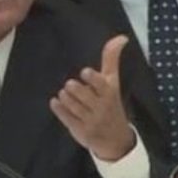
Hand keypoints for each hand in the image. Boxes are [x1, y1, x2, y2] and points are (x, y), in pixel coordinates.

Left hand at [50, 35, 135, 160]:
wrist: (116, 140)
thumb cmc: (111, 103)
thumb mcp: (113, 82)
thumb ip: (112, 59)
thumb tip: (121, 37)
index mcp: (109, 92)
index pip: (100, 84)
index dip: (91, 78)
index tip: (84, 73)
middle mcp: (101, 107)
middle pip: (81, 93)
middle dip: (72, 88)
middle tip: (71, 86)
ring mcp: (90, 120)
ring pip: (71, 104)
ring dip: (64, 97)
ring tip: (65, 94)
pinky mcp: (79, 130)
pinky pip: (65, 117)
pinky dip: (58, 108)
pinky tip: (56, 102)